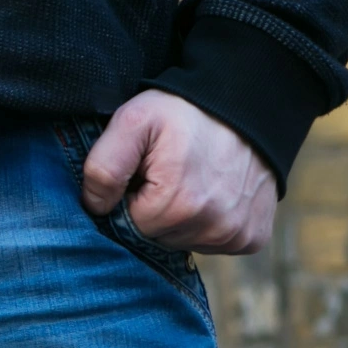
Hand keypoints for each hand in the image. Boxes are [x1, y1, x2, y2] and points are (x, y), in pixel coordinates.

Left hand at [80, 89, 275, 254]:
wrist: (246, 104)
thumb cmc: (184, 112)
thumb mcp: (133, 123)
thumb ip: (103, 167)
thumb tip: (95, 207)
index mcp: (178, 206)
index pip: (130, 226)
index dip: (130, 198)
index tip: (144, 172)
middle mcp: (213, 228)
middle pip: (159, 237)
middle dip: (155, 210)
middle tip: (169, 173)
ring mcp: (237, 235)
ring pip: (185, 241)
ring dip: (181, 218)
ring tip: (192, 179)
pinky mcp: (252, 236)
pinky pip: (215, 243)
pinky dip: (209, 223)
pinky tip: (213, 192)